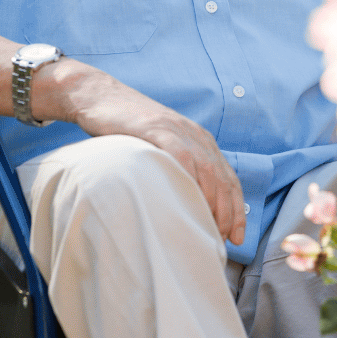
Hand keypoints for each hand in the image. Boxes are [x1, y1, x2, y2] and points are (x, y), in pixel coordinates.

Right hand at [49, 64, 246, 244]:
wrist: (99, 97)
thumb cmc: (126, 129)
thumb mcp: (160, 147)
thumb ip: (177, 168)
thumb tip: (186, 208)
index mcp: (199, 139)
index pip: (229, 178)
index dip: (236, 209)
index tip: (236, 237)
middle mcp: (194, 134)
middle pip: (222, 178)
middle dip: (227, 212)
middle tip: (221, 240)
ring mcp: (176, 129)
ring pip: (207, 169)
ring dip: (211, 202)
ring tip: (207, 228)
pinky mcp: (156, 127)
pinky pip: (181, 155)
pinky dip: (189, 179)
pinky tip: (186, 201)